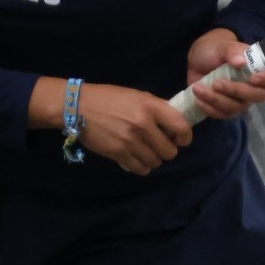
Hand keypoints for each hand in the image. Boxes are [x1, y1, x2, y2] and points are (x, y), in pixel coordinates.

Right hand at [76, 83, 193, 175]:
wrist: (78, 107)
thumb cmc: (109, 98)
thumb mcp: (137, 96)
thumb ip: (156, 108)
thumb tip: (174, 124)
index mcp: (151, 106)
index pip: (182, 127)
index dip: (185, 137)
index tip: (180, 139)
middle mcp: (144, 125)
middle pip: (170, 151)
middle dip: (167, 150)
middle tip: (158, 145)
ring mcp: (131, 141)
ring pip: (156, 162)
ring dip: (154, 159)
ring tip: (145, 151)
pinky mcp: (119, 154)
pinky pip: (141, 169)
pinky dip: (142, 166)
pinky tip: (136, 158)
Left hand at [183, 27, 264, 121]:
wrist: (198, 59)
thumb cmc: (215, 49)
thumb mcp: (222, 46)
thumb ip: (232, 51)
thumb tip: (241, 62)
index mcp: (261, 66)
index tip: (254, 77)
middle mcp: (256, 85)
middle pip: (259, 96)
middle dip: (236, 91)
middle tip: (216, 82)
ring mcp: (242, 99)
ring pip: (238, 108)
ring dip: (217, 100)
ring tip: (199, 88)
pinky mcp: (227, 108)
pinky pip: (224, 115)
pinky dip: (209, 108)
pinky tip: (198, 99)